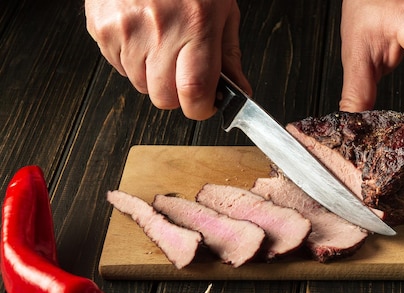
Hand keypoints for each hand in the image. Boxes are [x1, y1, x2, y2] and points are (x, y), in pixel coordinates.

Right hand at [85, 0, 250, 119]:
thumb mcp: (222, 10)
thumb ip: (229, 55)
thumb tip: (239, 91)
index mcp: (196, 26)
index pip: (193, 92)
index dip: (201, 108)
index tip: (206, 104)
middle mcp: (159, 30)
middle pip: (163, 97)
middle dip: (176, 93)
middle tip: (183, 71)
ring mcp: (125, 29)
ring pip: (139, 84)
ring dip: (152, 76)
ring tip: (160, 44)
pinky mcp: (101, 27)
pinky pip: (117, 66)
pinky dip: (130, 59)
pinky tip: (141, 34)